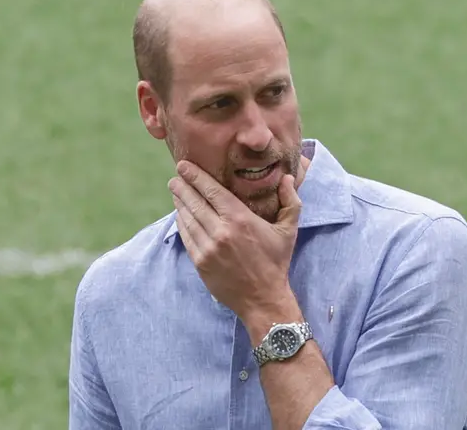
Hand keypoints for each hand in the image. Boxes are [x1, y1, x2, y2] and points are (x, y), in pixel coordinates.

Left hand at [168, 160, 302, 324]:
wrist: (263, 299)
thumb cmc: (276, 262)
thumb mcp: (289, 230)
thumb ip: (291, 201)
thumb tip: (288, 177)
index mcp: (240, 219)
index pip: (211, 191)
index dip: (196, 176)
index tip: (184, 166)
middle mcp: (221, 231)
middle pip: (194, 202)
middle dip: (182, 186)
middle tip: (176, 176)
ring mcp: (207, 248)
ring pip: (187, 218)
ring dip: (180, 203)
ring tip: (176, 192)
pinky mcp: (200, 262)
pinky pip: (186, 236)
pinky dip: (181, 222)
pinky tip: (180, 214)